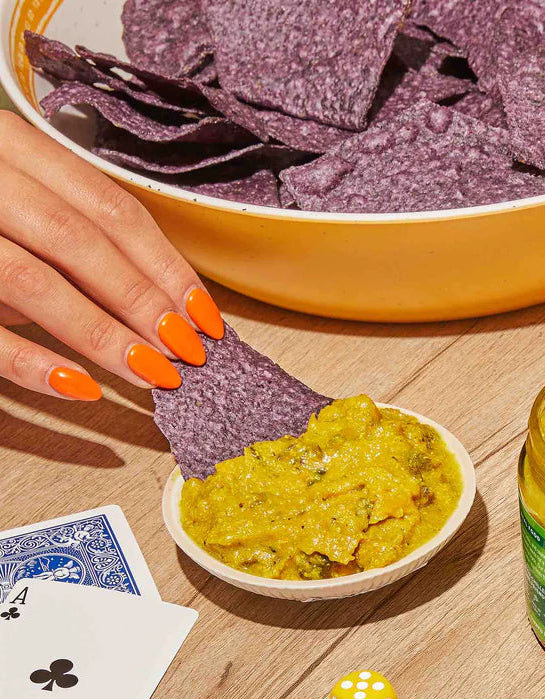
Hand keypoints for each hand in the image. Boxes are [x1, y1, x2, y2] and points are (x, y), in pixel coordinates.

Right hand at [0, 110, 223, 401]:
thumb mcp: (21, 208)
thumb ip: (74, 243)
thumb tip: (161, 303)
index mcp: (10, 147)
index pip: (111, 208)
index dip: (167, 265)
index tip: (206, 315)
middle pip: (79, 241)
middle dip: (144, 303)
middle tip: (188, 353)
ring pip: (34, 279)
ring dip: (102, 335)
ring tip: (152, 373)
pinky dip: (32, 362)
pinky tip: (80, 387)